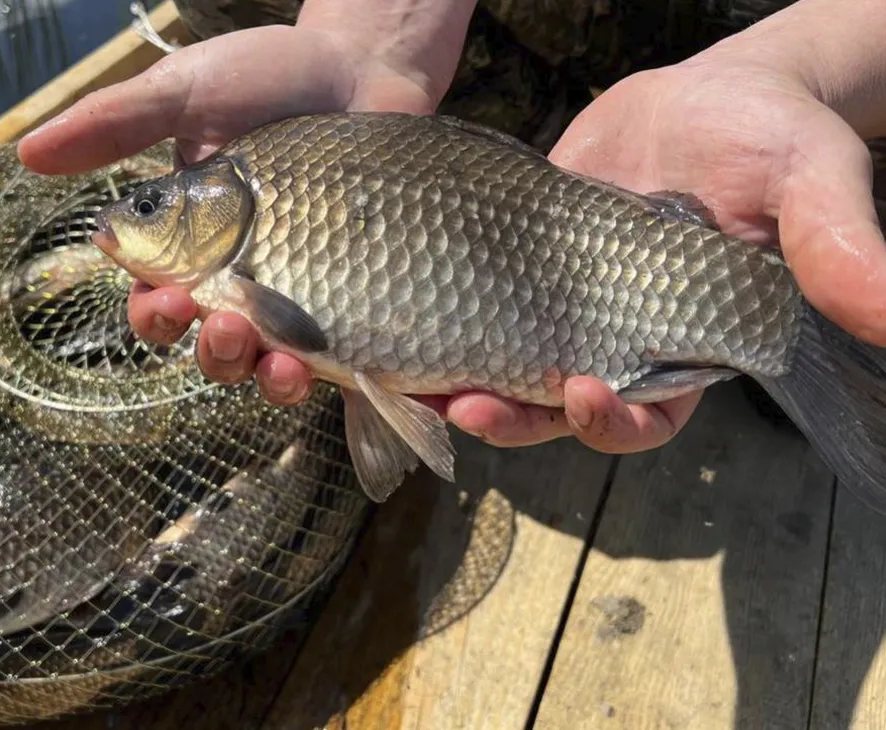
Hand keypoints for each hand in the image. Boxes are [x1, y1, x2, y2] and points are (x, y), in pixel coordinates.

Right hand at [17, 20, 456, 404]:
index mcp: (191, 241)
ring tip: (279, 362)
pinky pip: (335, 356)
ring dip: (264, 375)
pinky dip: (328, 377)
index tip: (170, 297)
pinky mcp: (356, 298)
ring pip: (268, 363)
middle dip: (213, 352)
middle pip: (211, 346)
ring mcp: (302, 292)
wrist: (366, 63)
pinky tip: (325, 373)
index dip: (154, 313)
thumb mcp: (187, 91)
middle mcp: (242, 278)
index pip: (157, 298)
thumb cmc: (270, 74)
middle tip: (226, 329)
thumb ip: (115, 123)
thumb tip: (26, 152)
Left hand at [436, 50, 885, 453]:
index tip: (585, 395)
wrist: (709, 94)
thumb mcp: (812, 180)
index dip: (614, 421)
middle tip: (469, 405)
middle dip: (513, 416)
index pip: (647, 415)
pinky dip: (435, 317)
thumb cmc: (774, 137)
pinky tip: (394, 316)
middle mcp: (614, 339)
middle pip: (555, 407)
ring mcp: (558, 304)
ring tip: (412, 376)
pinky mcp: (515, 265)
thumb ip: (839, 244)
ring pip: (502, 366)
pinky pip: (470, 304)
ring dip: (459, 381)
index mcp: (684, 346)